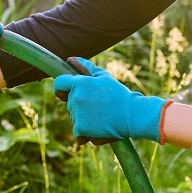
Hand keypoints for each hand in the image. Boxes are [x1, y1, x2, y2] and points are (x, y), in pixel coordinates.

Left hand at [52, 57, 170, 142]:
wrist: (132, 115)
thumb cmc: (119, 94)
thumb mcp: (104, 77)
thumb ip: (86, 67)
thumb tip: (70, 60)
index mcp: (80, 83)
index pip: (59, 84)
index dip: (62, 88)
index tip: (65, 92)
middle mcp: (76, 97)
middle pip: (69, 102)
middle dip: (80, 104)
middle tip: (99, 106)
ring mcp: (77, 114)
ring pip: (74, 117)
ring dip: (84, 118)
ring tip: (102, 117)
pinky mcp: (80, 129)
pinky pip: (78, 132)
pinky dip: (86, 133)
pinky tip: (98, 129)